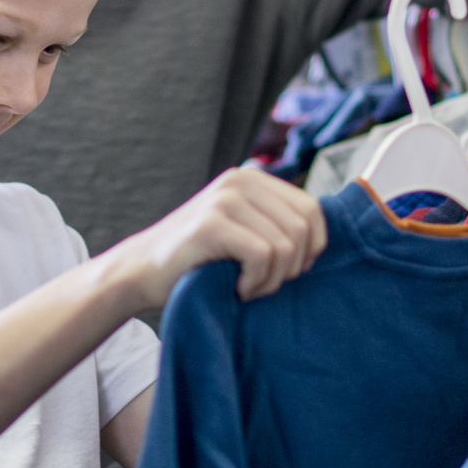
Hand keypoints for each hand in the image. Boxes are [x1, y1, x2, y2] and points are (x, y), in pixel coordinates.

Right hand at [111, 169, 326, 305]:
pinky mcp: (211, 223)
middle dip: (292, 267)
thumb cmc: (199, 260)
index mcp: (253, 179)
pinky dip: (256, 283)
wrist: (142, 273)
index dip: (312, 248)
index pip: (312, 210)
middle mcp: (240, 181)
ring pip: (286, 245)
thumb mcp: (244, 230)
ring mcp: (225, 199)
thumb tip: (325, 239)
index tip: (289, 270)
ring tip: (249, 288)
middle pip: (303, 229)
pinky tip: (238, 288)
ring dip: (273, 280)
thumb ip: (276, 223)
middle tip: (265, 284)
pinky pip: (263, 256)